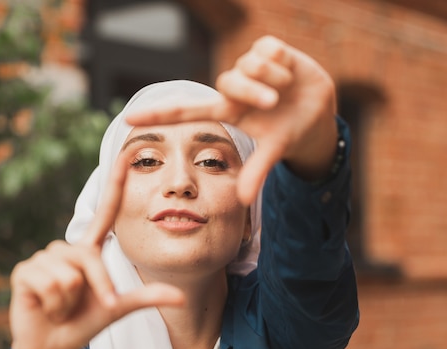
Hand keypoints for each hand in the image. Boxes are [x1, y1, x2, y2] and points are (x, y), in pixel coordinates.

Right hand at [9, 154, 184, 348]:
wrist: (53, 347)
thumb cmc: (85, 322)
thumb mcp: (118, 309)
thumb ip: (146, 298)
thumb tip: (181, 298)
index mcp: (90, 251)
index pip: (105, 212)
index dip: (115, 184)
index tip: (126, 153)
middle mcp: (67, 249)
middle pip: (90, 259)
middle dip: (94, 289)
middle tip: (79, 306)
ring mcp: (44, 258)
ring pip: (69, 276)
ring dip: (70, 301)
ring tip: (61, 306)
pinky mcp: (25, 272)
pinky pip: (49, 284)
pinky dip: (54, 305)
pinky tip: (46, 308)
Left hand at [126, 36, 338, 204]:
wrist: (318, 109)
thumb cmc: (287, 131)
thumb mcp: (273, 151)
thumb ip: (256, 172)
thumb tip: (242, 201)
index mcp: (227, 111)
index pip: (185, 112)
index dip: (158, 115)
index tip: (127, 118)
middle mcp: (232, 88)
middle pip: (228, 81)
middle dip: (254, 93)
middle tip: (274, 103)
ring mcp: (248, 67)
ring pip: (250, 64)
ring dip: (272, 80)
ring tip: (284, 90)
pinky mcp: (267, 49)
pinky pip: (268, 50)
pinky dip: (283, 63)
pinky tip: (288, 72)